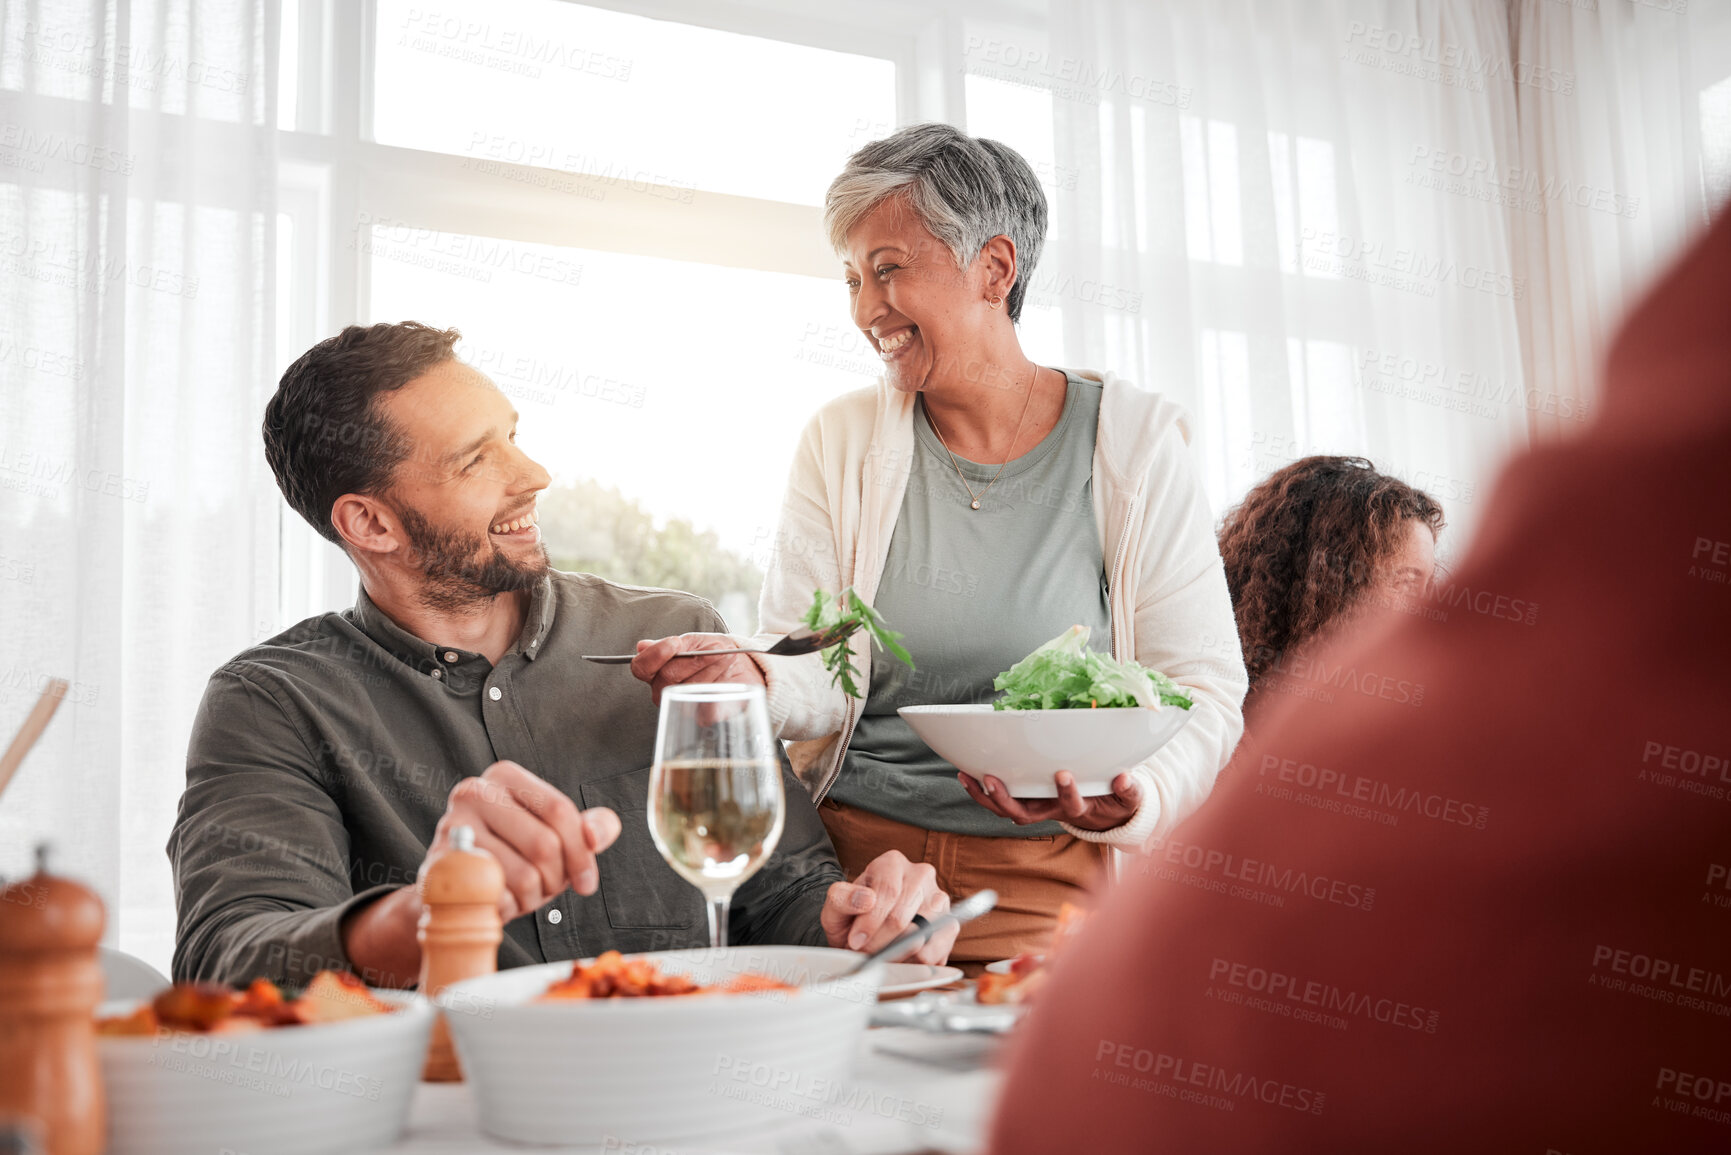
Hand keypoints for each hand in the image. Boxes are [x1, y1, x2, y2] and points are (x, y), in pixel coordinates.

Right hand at [423, 760, 622, 921]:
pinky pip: (496, 897)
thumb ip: (592, 828)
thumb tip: (596, 834)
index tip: (587, 882)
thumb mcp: (557, 837)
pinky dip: (508, 908)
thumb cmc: (515, 856)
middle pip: (544, 844)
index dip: (582, 853)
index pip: (560, 811)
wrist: (456, 887)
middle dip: (556, 879)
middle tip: (547, 889)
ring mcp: (452, 828)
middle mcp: (473, 792)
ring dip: (533, 898)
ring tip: (522, 895)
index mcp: (505, 776)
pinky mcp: (440, 867)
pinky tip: (501, 903)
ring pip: (524, 876)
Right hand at [630, 633, 766, 706]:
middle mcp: (664, 690)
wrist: (740, 665)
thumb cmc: (714, 652)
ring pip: (689, 688)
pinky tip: (725, 680)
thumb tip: (643, 646)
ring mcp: (680, 704)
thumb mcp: (695, 641)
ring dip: (710, 669)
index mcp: (656, 670)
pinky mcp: (702, 717)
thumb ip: (671, 646)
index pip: (641, 667)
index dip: (655, 655)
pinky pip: (705, 710)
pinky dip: (718, 691)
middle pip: (667, 676)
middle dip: (693, 660)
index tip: (674, 643)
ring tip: (722, 660)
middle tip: (713, 650)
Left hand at [820, 850, 954, 964]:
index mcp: (892, 863)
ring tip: (882, 956)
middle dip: (879, 942)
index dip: (870, 922)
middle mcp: (921, 875)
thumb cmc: (852, 918)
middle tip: (866, 953)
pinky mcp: (950, 924)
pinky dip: (917, 962)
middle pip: (902, 916)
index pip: (887, 892)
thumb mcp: (835, 906)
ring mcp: (939, 899)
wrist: (864, 936)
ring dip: (897, 954)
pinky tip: (902, 960)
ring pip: (921, 934)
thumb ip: (842, 898)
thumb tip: (866, 899)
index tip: (855, 941)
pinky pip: (937, 949)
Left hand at [959, 770, 1141, 832]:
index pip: (1071, 805)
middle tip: (993, 780)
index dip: (1067, 793)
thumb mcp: (1128, 798)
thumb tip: (1124, 777)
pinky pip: (1000, 801)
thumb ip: (1129, 790)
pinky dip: (982, 791)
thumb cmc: (1116, 802)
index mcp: (1078, 809)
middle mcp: (1052, 811)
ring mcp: (1037, 807)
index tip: (1064, 773)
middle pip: (1025, 814)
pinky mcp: (1027, 800)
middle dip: (1007, 799)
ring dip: (986, 795)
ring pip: (1007, 809)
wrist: (1105, 814)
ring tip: (967, 776)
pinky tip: (967, 775)